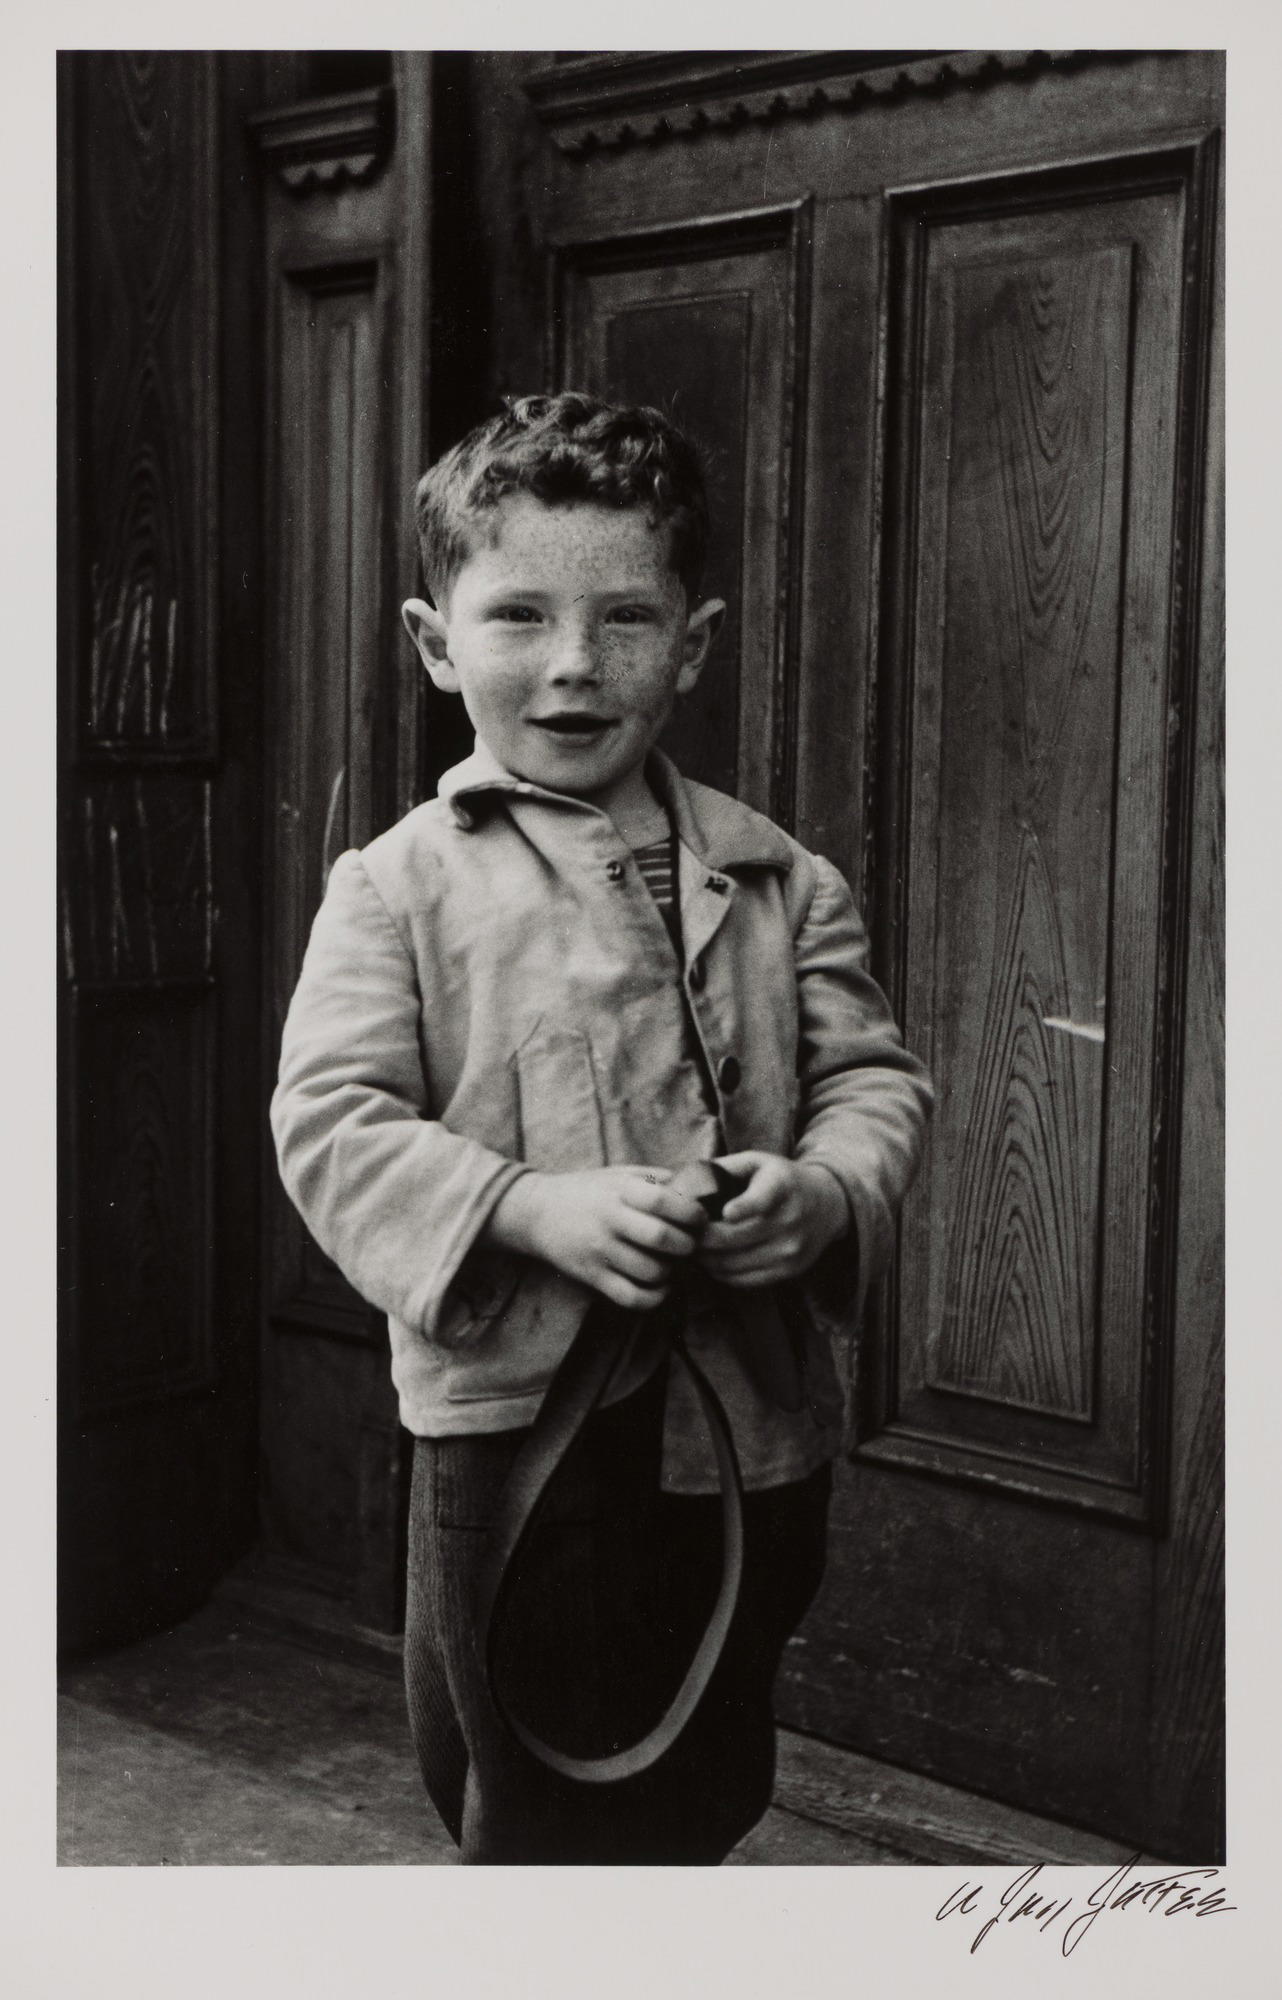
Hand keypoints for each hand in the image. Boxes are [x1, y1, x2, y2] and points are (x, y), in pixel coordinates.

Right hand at [484, 1166, 706, 1310]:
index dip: (692, 1213)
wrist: (537, 1212)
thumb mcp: (619, 1175)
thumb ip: (657, 1179)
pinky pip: (632, 1297)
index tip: (699, 1219)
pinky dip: (654, 1297)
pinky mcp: (592, 1276)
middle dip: (688, 1245)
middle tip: (690, 1244)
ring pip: (652, 1271)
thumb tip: (700, 1187)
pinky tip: (659, 1286)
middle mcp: (609, 1219)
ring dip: (672, 1271)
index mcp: (620, 1190)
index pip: (666, 1201)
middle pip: (663, 1238)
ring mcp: (599, 1251)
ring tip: (672, 1263)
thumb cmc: (588, 1191)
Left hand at [696, 1152, 848, 1289]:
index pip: (762, 1201)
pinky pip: (745, 1280)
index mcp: (780, 1186)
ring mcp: (790, 1249)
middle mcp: (789, 1219)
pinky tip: (711, 1262)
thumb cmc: (780, 1180)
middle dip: (700, 1238)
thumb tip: (686, 1182)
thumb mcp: (758, 1162)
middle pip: (733, 1238)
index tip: (726, 1212)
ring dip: (706, 1259)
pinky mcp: (789, 1270)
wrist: (826, 1205)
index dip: (743, 1207)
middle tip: (683, 1234)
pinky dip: (721, 1273)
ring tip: (693, 1248)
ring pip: (734, 1263)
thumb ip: (724, 1168)